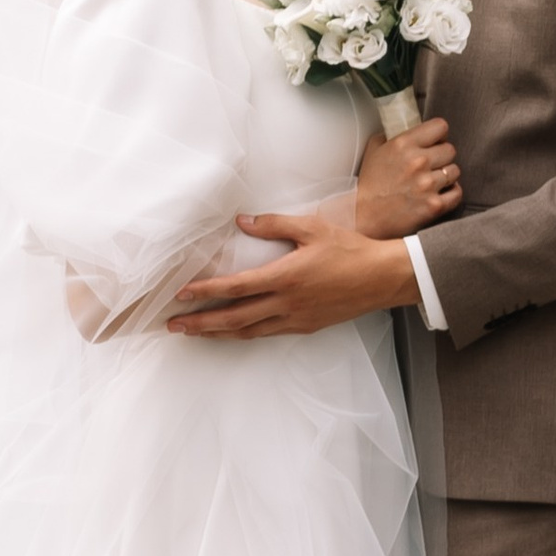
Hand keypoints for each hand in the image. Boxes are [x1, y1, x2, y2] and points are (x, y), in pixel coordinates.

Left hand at [168, 211, 421, 337]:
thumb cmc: (350, 249)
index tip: (181, 294)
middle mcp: (286, 303)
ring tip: (194, 333)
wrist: (382, 278)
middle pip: (233, 318)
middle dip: (200, 323)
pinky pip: (267, 333)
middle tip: (173, 325)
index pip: (234, 287)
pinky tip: (234, 331)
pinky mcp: (306, 326)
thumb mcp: (311, 228)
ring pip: (248, 332)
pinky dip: (244, 334)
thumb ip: (274, 225)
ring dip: (218, 333)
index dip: (204, 292)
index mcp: (284, 277)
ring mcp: (295, 319)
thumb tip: (242, 221)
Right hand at [353, 115, 463, 239]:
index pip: (440, 127)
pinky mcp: (434, 205)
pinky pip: (457, 193)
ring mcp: (428, 184)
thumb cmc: (369, 184)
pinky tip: (440, 193)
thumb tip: (406, 127)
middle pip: (450, 149)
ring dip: (446, 175)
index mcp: (403, 144)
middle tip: (432, 164)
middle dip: (442, 156)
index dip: (439, 134)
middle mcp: (418, 161)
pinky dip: (451, 193)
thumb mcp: (374, 150)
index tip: (435, 141)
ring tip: (433, 181)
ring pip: (455, 170)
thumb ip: (391, 135)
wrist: (364, 217)